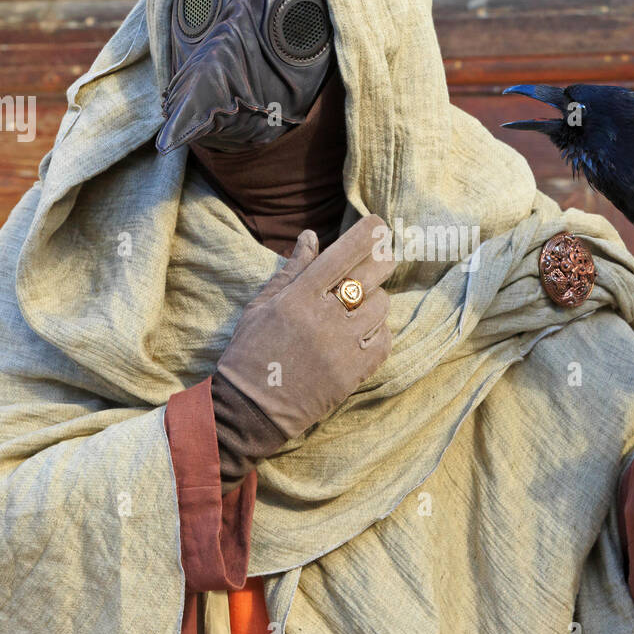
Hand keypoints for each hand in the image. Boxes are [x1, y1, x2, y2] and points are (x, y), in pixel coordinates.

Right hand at [215, 215, 394, 439]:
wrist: (249, 408)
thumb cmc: (250, 352)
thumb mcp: (262, 305)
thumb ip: (291, 270)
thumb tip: (311, 236)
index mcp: (298, 298)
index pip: (342, 255)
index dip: (365, 235)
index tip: (378, 224)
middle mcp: (324, 319)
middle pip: (371, 277)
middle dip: (382, 260)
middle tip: (382, 257)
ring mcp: (342, 348)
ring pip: (381, 308)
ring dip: (376, 301)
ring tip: (359, 306)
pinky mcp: (353, 374)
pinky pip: (384, 342)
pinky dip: (380, 332)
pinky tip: (365, 332)